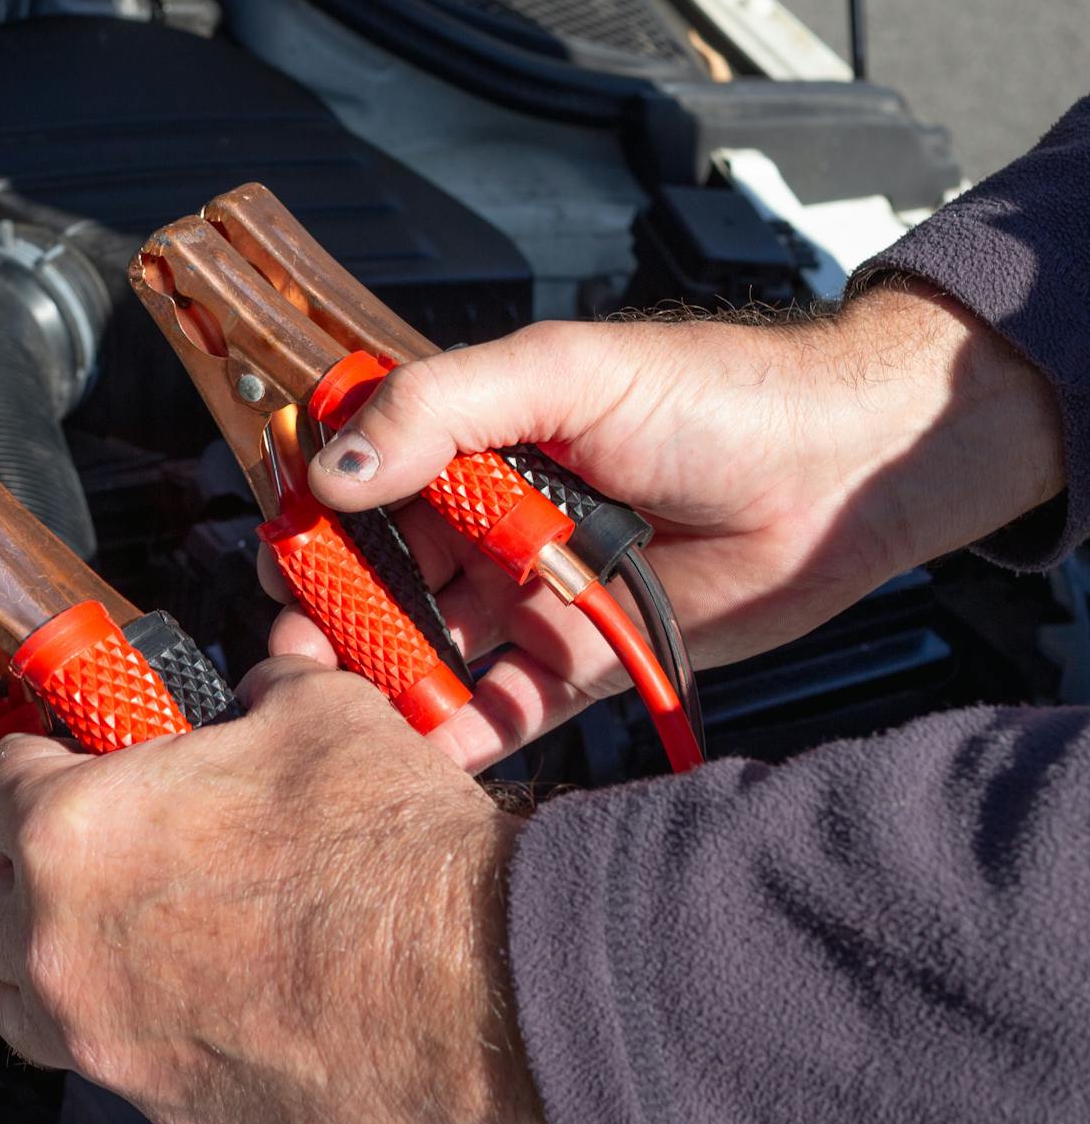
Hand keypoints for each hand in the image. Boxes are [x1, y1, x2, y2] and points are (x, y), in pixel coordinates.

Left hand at [0, 655, 550, 1123]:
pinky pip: (113, 1065)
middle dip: (14, 878)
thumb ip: (258, 694)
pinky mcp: (170, 1106)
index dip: (26, 761)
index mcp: (76, 830)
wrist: (476, 979)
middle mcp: (66, 944)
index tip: (47, 762)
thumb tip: (261, 687)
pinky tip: (204, 996)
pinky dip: (135, 1029)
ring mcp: (110, 1038)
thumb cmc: (393, 852)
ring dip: (53, 968)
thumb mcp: (318, 713)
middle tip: (76, 854)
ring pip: (22, 1007)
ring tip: (123, 936)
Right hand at [273, 282, 1062, 769]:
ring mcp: (526, 594)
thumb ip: (442, 408)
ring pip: (428, 647)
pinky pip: (500, 706)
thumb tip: (334, 469)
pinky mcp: (576, 661)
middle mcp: (485, 521)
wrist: (841, 472)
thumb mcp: (565, 372)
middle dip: (334, 618)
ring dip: (384, 681)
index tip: (283, 563)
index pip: (359, 484)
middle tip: (299, 658)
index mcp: (469, 440)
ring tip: (347, 715)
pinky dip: (457, 733)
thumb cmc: (714, 396)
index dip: (313, 524)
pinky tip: (422, 751)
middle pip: (378, 578)